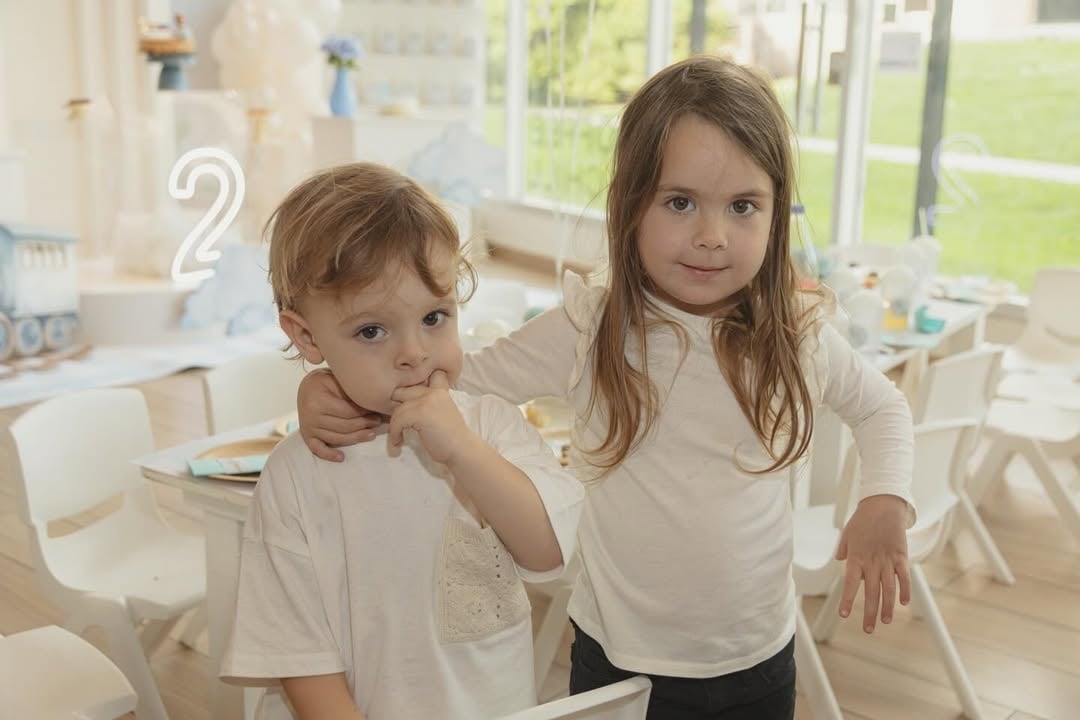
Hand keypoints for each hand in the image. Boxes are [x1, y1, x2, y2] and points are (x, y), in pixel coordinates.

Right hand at [297, 368, 381, 461]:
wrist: (307, 387)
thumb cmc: (327, 382)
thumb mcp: (336, 380)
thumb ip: (350, 393)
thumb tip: (374, 403)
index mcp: (318, 400)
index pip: (347, 412)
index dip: (364, 413)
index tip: (377, 411)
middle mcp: (310, 415)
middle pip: (343, 426)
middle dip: (364, 425)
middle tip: (377, 422)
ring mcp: (307, 427)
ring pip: (336, 438)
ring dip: (356, 438)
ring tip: (371, 435)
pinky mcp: (306, 436)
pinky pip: (317, 449)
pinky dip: (329, 455)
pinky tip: (341, 457)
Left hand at [388, 371, 475, 467]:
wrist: (462, 450)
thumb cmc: (450, 437)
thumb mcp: (441, 412)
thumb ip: (427, 403)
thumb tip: (402, 402)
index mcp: (440, 390)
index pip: (423, 375)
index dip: (412, 382)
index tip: (406, 399)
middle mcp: (433, 392)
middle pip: (403, 390)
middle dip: (395, 406)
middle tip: (398, 423)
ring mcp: (427, 401)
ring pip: (397, 408)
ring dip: (394, 424)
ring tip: (398, 437)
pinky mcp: (420, 414)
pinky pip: (397, 420)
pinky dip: (394, 433)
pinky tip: (399, 442)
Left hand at [835, 494, 910, 632]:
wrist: (883, 505)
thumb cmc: (863, 520)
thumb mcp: (847, 534)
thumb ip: (843, 549)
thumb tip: (840, 561)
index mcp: (856, 558)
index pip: (851, 584)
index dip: (848, 600)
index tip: (845, 615)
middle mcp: (872, 562)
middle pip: (871, 592)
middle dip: (869, 612)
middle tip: (868, 629)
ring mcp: (888, 560)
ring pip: (888, 588)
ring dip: (888, 606)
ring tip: (885, 621)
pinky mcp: (901, 556)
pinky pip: (904, 576)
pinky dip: (905, 590)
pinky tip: (904, 603)